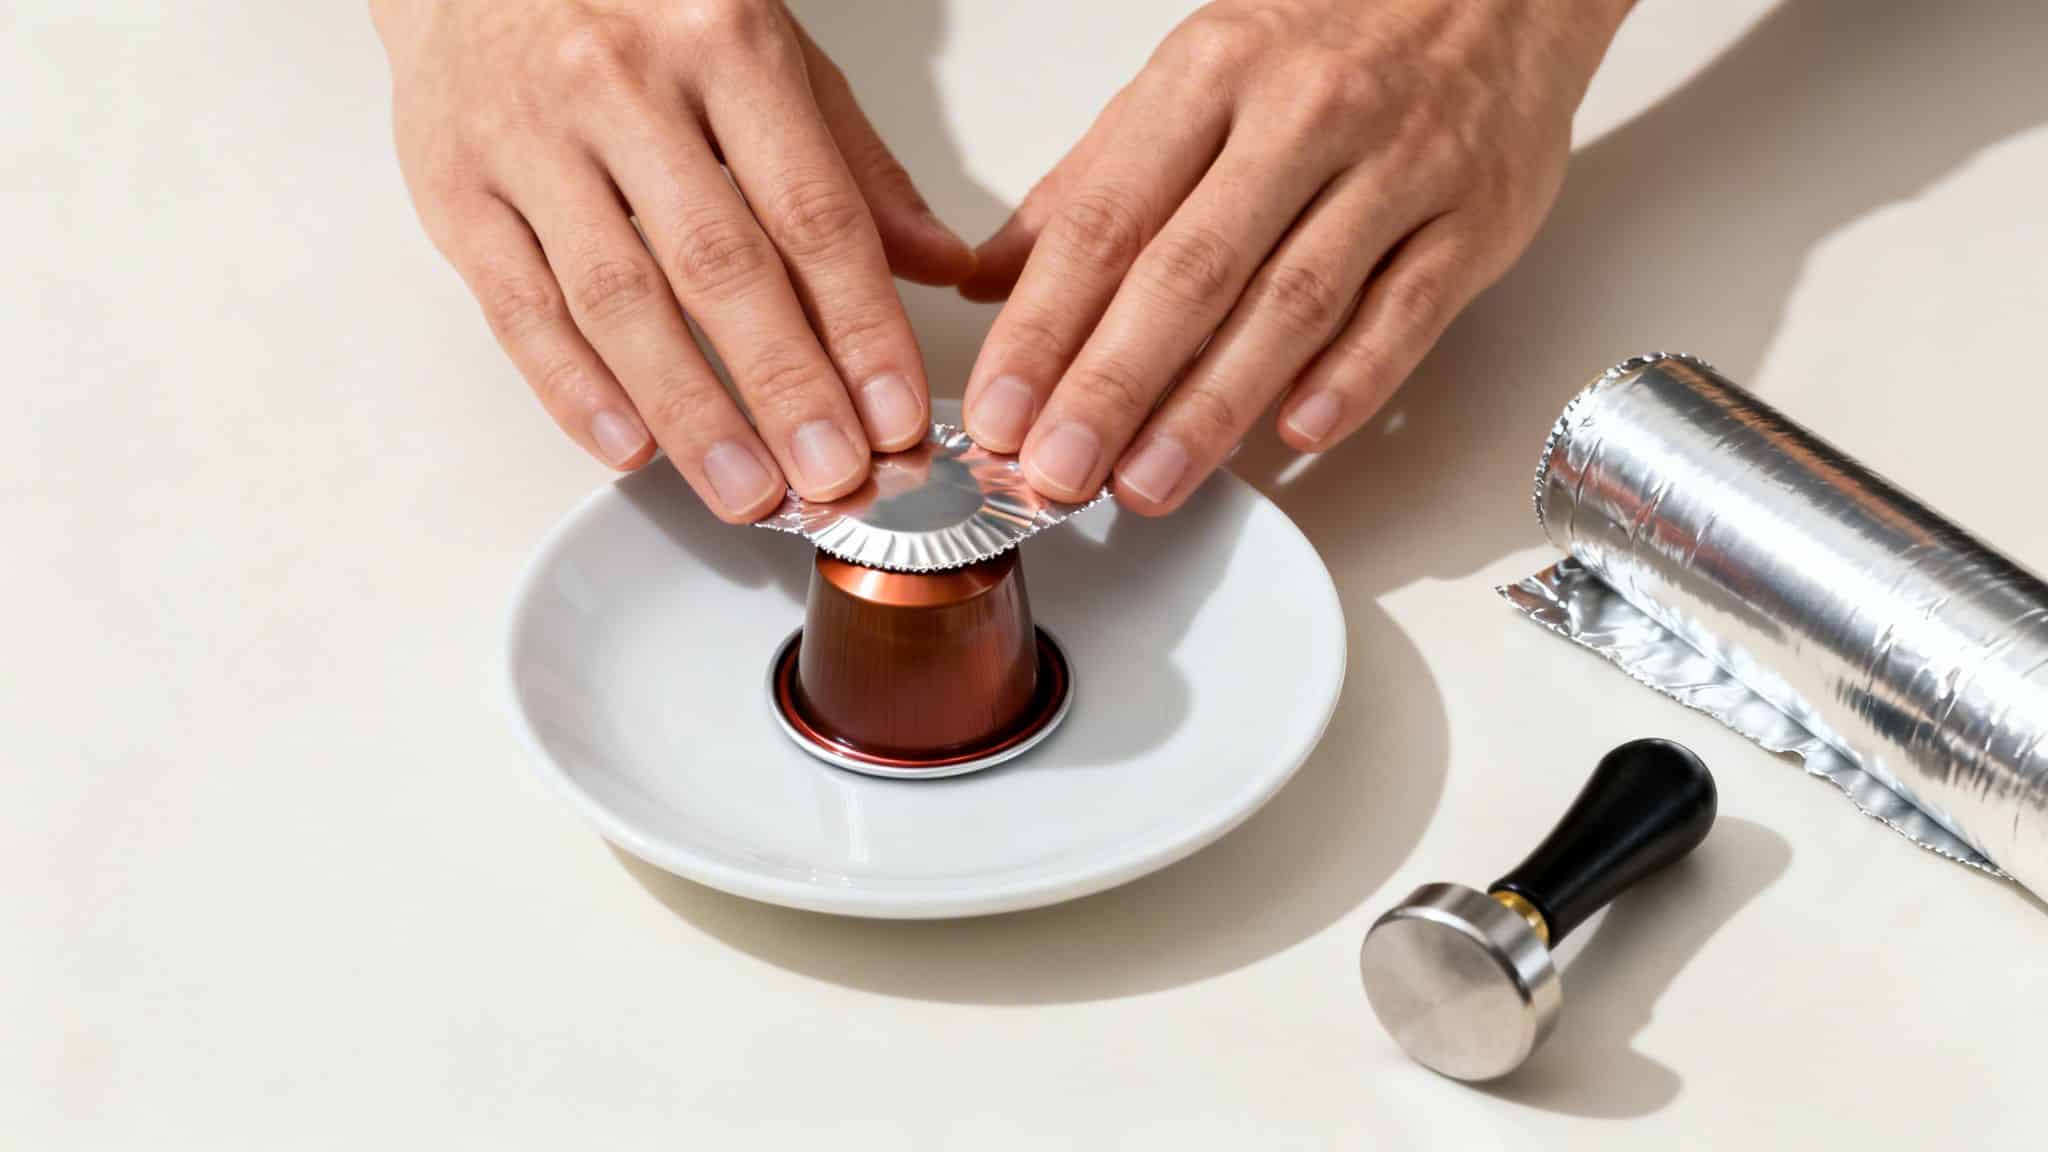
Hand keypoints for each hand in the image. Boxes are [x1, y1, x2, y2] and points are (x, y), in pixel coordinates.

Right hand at [372, 0, 974, 520]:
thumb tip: (941, 266)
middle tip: (833, 476)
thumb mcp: (768, 49)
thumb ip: (853, 165)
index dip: (860, 326)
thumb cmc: (635, 5)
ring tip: (747, 490)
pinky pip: (517, 305)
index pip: (811, 210)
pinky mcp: (452, 184)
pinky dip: (574, 389)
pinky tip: (631, 449)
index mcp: (723, 41)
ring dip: (689, 412)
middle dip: (786, 387)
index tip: (897, 415)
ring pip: (616, 298)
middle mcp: (622, 85)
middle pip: (718, 265)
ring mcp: (527, 136)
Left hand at [959, 0, 1629, 512]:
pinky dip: (1350, 381)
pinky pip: (1406, 314)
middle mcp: (1302, 116)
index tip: (997, 414)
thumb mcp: (1194, 76)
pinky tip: (1292, 437)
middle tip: (1055, 470)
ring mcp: (1398, 167)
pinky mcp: (1476, 219)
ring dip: (1212, 408)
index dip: (1043, 328)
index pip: (1105, 218)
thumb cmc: (1332, 41)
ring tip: (1147, 482)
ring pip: (1292, 304)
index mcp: (1210, 72)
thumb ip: (1092, 181)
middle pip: (1189, 271)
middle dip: (1110, 385)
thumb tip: (991, 282)